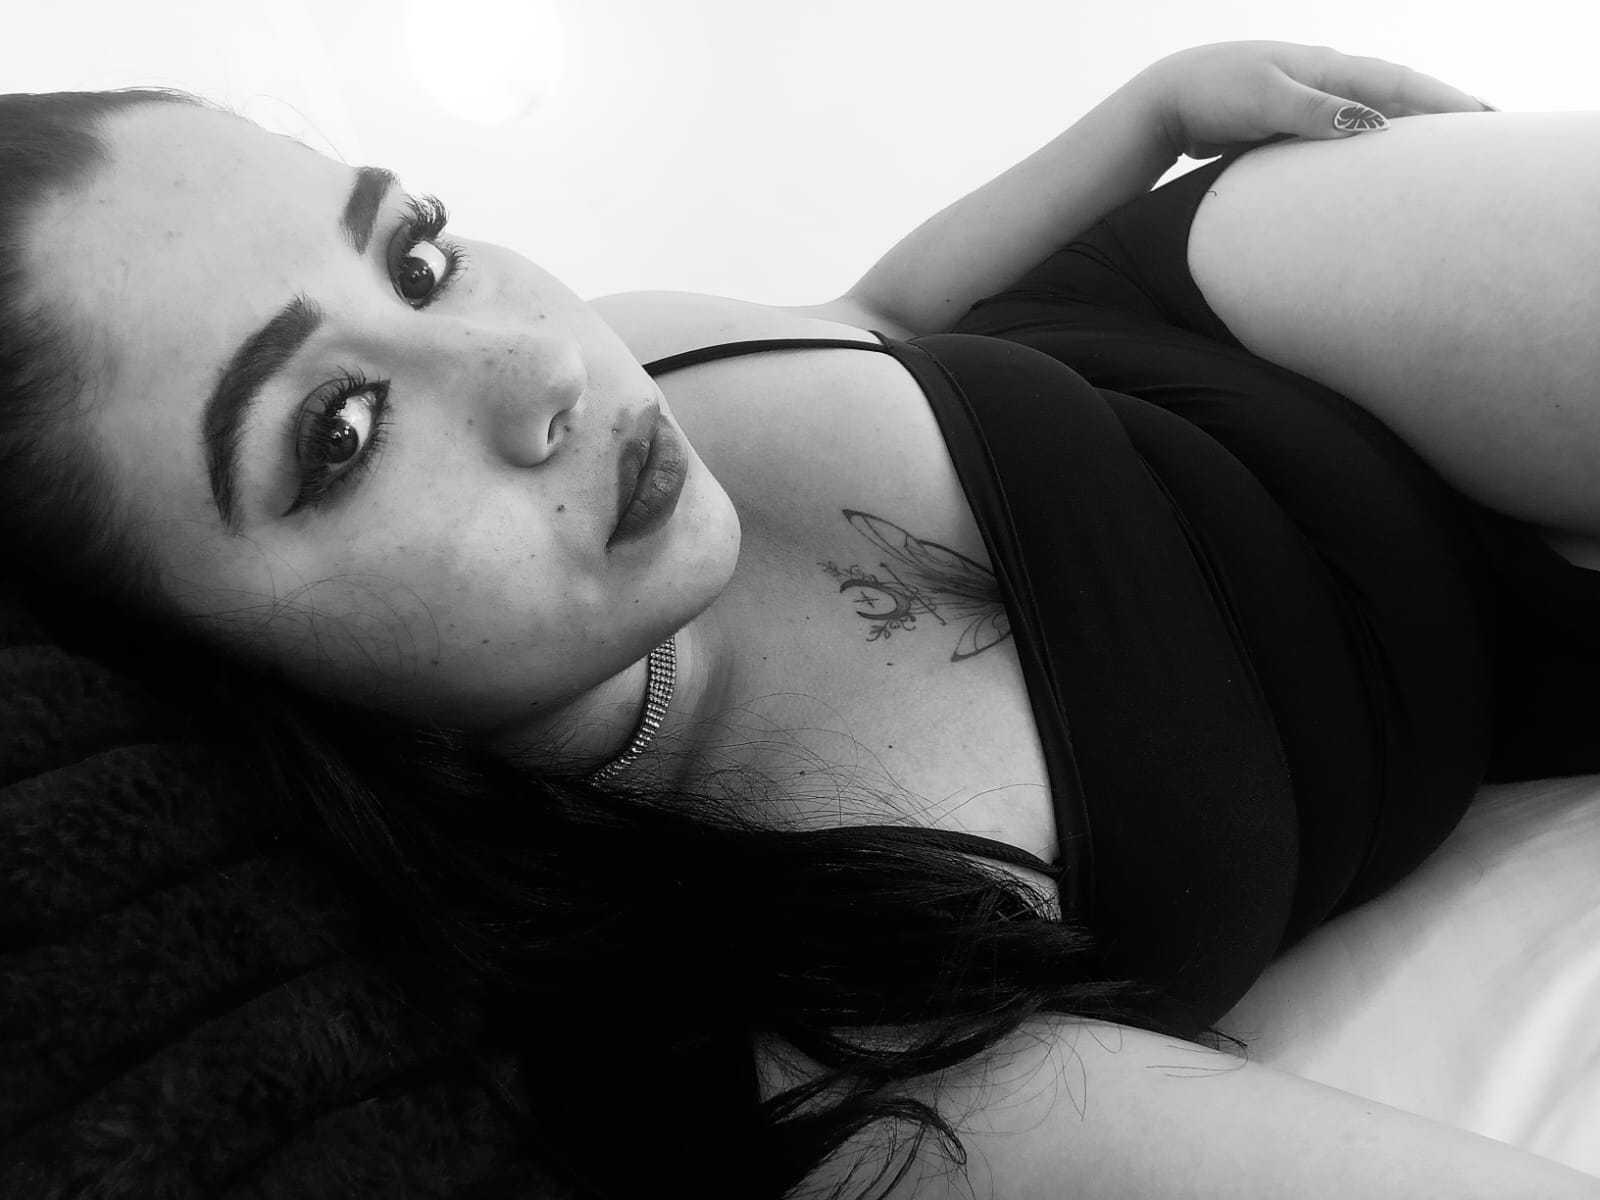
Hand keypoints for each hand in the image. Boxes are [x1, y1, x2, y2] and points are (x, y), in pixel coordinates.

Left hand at [1136, 41, 1496, 159]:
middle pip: (1399, 97)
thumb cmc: (1212, 92)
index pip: (1401, 84)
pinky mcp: (1294, 125)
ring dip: (1412, 132)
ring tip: (1450, 158)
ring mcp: (1312, 102)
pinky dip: (1374, 148)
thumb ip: (1313, 111)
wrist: (1167, 100)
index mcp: (1327, 68)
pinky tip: (1385, 170)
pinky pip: (1347, 137)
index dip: (1447, 102)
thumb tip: (1370, 123)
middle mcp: (1327, 81)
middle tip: (1490, 139)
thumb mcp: (1264, 99)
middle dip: (1443, 114)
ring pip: (1376, 117)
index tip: (1488, 121)